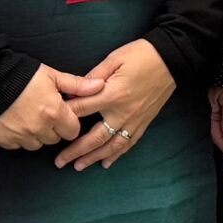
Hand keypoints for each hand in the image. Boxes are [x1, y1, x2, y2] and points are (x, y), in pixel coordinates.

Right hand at [0, 65, 90, 150]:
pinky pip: (19, 145)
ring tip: (30, 116)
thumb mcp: (52, 75)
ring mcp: (21, 136)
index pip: (73, 131)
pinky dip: (19, 137)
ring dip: (37, 134)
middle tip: (44, 112)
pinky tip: (16, 122)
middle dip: (54, 128)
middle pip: (55, 138)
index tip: (62, 113)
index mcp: (55, 113)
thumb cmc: (23, 74)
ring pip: (38, 144)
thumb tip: (101, 85)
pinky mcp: (5, 140)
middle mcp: (40, 128)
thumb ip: (77, 85)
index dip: (69, 122)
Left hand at [56, 38, 175, 170]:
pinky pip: (128, 143)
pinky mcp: (144, 122)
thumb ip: (94, 76)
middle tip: (60, 162)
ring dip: (93, 158)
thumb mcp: (114, 58)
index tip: (50, 123)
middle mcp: (122, 112)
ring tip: (78, 167)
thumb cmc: (141, 55)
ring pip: (111, 146)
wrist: (172, 59)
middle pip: (94, 137)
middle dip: (75, 151)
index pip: (82, 109)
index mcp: (112, 94)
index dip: (64, 116)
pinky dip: (117, 155)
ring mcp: (134, 120)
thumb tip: (76, 89)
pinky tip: (106, 162)